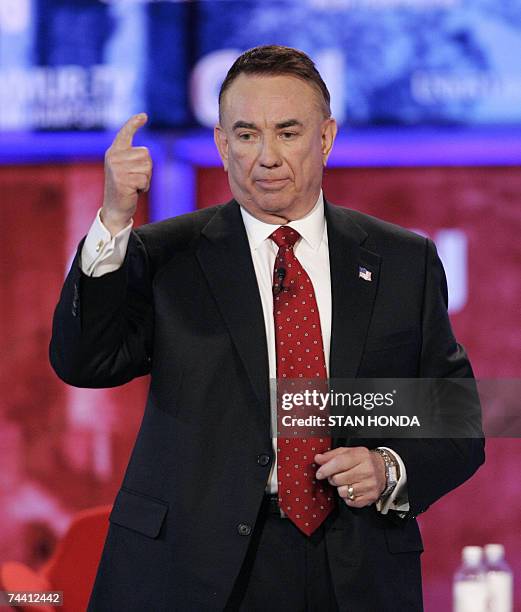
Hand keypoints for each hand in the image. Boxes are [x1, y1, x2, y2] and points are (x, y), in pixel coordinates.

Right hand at [102, 113, 150, 235]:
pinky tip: (133, 191)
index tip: (144, 116)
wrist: (115, 208)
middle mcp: (114, 157)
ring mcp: (117, 168)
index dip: (134, 123)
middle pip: (146, 154)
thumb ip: (133, 158)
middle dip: (146, 169)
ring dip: (146, 179)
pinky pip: (145, 179)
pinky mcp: (122, 180)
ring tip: (133, 185)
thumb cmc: (124, 188)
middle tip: (134, 179)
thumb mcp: (126, 170)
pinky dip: (144, 187)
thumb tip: (146, 153)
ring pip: (147, 167)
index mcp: (114, 152)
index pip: (125, 133)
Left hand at [314, 446, 385, 507]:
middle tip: (337, 476)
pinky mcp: (370, 497)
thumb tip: (318, 459)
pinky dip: (347, 497)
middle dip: (333, 478)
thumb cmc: (363, 460)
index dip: (326, 469)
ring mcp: (370, 485)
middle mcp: (367, 470)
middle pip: (338, 479)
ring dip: (340, 488)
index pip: (339, 463)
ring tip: (346, 482)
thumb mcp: (348, 452)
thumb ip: (331, 455)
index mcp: (361, 456)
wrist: (384, 469)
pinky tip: (352, 489)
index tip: (319, 473)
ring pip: (342, 491)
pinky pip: (350, 502)